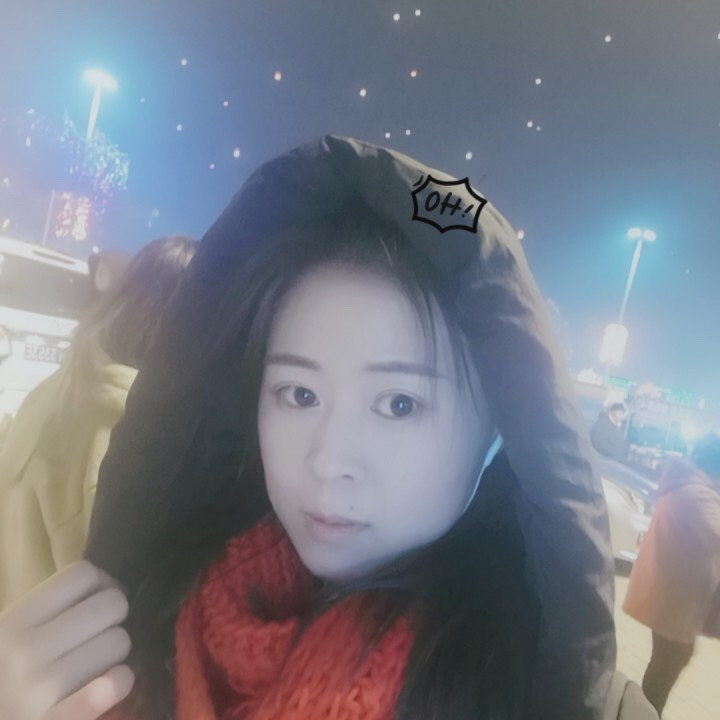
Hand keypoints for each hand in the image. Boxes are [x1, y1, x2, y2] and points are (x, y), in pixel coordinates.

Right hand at [0, 561, 134, 719]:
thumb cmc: (5, 680)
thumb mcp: (9, 640)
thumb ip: (45, 614)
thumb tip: (103, 587)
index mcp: (13, 624)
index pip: (82, 574)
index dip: (100, 584)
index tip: (96, 601)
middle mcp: (25, 651)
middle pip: (110, 604)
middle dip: (114, 617)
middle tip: (101, 634)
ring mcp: (42, 688)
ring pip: (119, 641)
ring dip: (116, 652)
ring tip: (98, 664)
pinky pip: (114, 684)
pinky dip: (119, 682)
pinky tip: (107, 686)